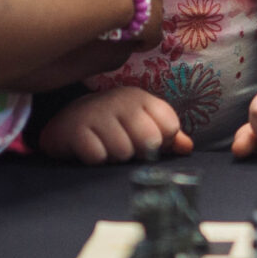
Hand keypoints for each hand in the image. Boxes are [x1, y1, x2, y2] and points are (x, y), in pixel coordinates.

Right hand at [38, 85, 192, 164]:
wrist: (69, 119)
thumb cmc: (114, 124)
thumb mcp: (141, 124)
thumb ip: (167, 135)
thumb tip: (187, 147)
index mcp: (141, 98)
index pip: (170, 125)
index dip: (163, 142)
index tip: (148, 142)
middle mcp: (121, 100)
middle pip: (150, 140)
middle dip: (139, 152)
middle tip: (126, 146)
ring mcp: (97, 112)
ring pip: (123, 151)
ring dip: (116, 157)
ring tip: (106, 147)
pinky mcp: (76, 129)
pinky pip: (98, 156)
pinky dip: (96, 159)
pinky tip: (91, 149)